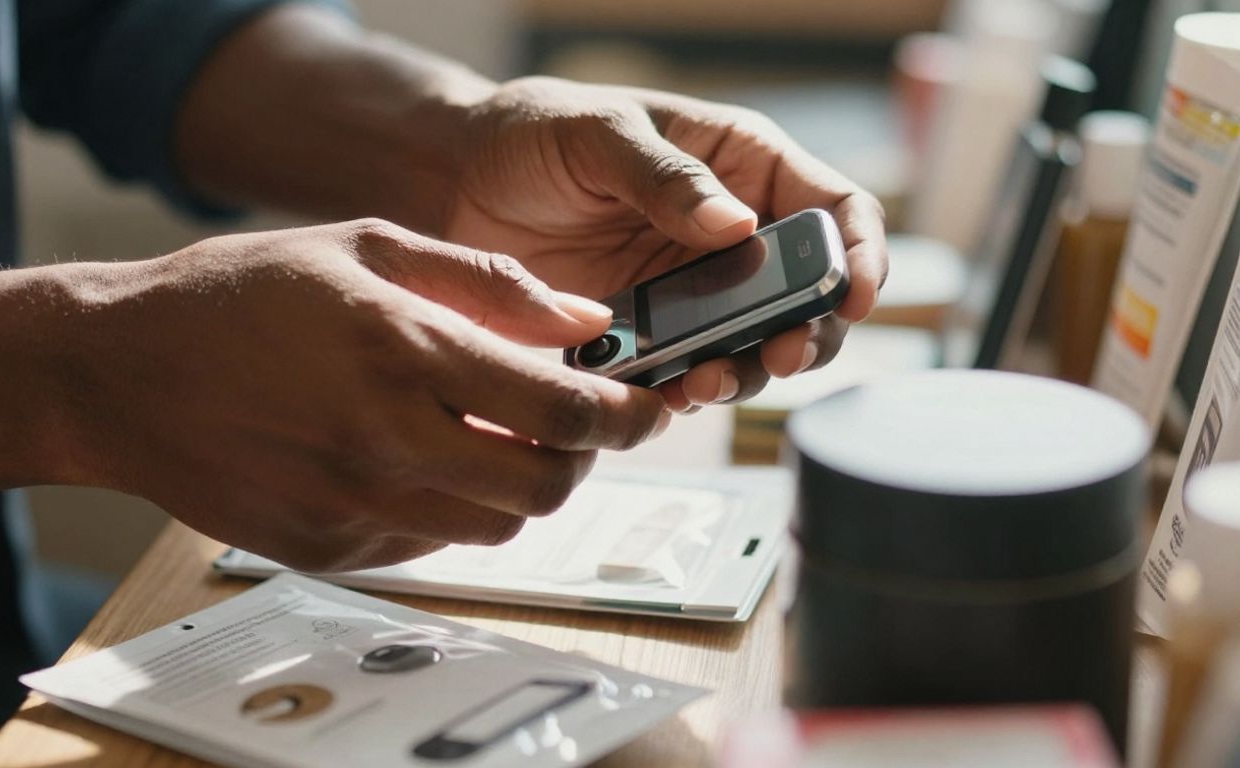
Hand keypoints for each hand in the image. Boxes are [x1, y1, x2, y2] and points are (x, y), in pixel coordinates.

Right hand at [70, 220, 668, 571]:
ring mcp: (356, 505)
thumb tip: (583, 318)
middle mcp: (387, 439)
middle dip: (585, 459)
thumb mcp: (364, 248)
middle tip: (579, 427)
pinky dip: (452, 506)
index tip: (642, 405)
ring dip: (522, 486)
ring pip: (496, 526)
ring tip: (499, 438)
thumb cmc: (239, 296)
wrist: (117, 373)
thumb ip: (485, 283)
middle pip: (546, 486)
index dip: (623, 413)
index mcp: (405, 351)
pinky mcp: (329, 548)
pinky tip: (422, 459)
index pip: (561, 408)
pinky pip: (429, 542)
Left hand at [446, 77, 887, 409]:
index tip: (857, 298)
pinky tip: (667, 393)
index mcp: (742, 166)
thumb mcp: (601, 135)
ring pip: (753, 346)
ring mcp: (693, 290)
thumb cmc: (534, 132)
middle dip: (806, 333)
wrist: (457, 181)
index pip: (834, 209)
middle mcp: (731, 235)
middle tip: (778, 357)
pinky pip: (687, 372)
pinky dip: (686, 390)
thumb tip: (738, 224)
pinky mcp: (649, 334)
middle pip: (807, 297)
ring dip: (745, 372)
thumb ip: (667, 179)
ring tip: (707, 382)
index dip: (861, 255)